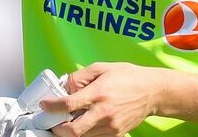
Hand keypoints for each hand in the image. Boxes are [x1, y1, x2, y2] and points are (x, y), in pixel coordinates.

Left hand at [40, 63, 164, 136]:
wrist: (153, 92)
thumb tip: (65, 87)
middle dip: (57, 129)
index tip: (44, 105)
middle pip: (73, 131)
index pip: (68, 104)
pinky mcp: (116, 134)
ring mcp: (110, 126)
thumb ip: (80, 76)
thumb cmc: (128, 77)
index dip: (52, 106)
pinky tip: (83, 125)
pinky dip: (85, 134)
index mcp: (99, 93)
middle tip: (51, 122)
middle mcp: (104, 112)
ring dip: (70, 132)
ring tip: (66, 122)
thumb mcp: (102, 68)